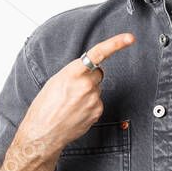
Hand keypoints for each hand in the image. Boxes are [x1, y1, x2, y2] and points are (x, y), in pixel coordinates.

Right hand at [16, 32, 135, 157]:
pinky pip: (97, 102)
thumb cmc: (44, 107)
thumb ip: (74, 72)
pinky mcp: (98, 111)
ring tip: (71, 103)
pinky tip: (76, 111)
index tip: (129, 38)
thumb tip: (89, 71)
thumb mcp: (55, 81)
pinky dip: (89, 105)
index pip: (98, 54)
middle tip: (72, 89)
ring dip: (87, 93)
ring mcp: (94, 99)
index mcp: (73, 73)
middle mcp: (86, 85)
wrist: (42, 133)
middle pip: (97, 73)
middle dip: (89, 78)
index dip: (116, 44)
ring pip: (97, 89)